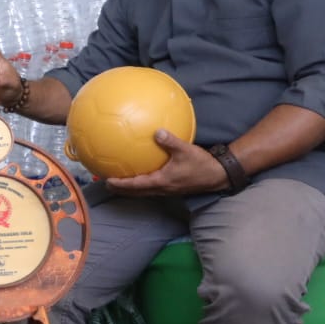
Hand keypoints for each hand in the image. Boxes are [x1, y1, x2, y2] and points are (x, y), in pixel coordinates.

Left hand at [104, 131, 228, 196]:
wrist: (218, 175)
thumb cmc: (202, 164)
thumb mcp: (186, 150)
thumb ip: (170, 141)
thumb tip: (156, 131)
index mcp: (161, 181)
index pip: (135, 185)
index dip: (120, 184)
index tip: (107, 181)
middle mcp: (161, 188)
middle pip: (136, 192)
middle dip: (121, 189)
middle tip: (106, 183)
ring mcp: (167, 189)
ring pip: (143, 191)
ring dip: (130, 188)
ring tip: (118, 181)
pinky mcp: (172, 186)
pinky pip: (152, 186)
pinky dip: (142, 182)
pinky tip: (141, 171)